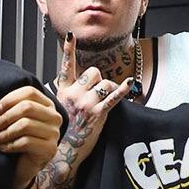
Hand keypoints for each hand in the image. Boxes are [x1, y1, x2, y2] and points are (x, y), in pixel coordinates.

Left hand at [0, 86, 62, 188]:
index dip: (9, 99)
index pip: (29, 92)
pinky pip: (26, 142)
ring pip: (25, 125)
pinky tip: (2, 148)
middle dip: (5, 117)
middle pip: (27, 107)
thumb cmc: (18, 140)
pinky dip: (10, 145)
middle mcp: (54, 117)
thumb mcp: (16, 120)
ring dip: (4, 132)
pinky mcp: (50, 149)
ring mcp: (54, 133)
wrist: (24, 166)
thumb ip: (12, 108)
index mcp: (47, 105)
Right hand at [54, 31, 131, 151]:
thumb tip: (80, 82)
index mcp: (62, 91)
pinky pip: (113, 97)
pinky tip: (129, 83)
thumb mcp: (58, 108)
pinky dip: (123, 90)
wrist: (63, 152)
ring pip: (105, 82)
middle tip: (97, 93)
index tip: (71, 35)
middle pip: (93, 71)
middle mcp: (73, 94)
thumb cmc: (63, 131)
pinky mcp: (98, 114)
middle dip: (99, 79)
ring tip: (104, 100)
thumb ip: (68, 93)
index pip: (66, 66)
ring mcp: (85, 103)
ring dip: (109, 88)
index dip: (68, 49)